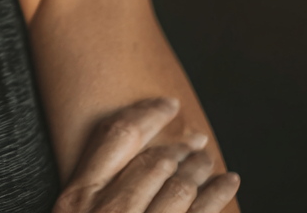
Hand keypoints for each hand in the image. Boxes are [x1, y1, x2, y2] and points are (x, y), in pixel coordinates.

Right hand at [54, 98, 239, 212]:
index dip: (147, 113)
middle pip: (154, 160)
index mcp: (77, 198)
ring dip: (199, 168)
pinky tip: (229, 183)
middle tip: (195, 138)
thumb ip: (85, 194)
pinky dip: (219, 195)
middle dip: (178, 145)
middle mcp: (110, 211)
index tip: (168, 103)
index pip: (118, 135)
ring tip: (208, 160)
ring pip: (180, 185)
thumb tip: (117, 158)